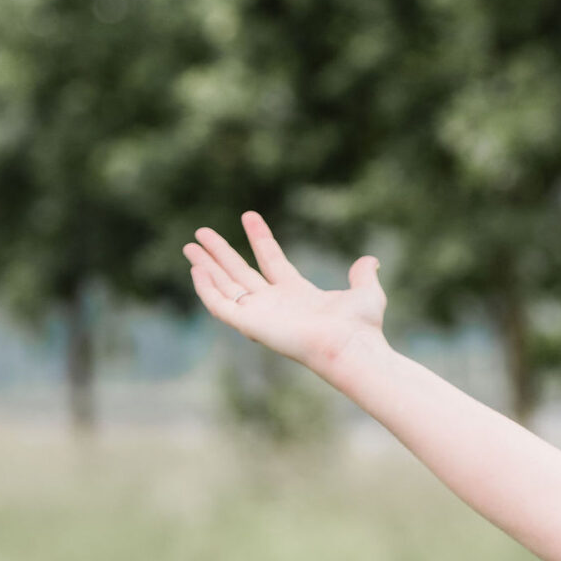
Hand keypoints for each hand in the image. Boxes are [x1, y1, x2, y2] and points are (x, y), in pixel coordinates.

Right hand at [184, 212, 385, 379]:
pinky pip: (220, 305)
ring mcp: (260, 314)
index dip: (260, 238)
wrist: (349, 346)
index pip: (271, 260)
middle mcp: (275, 304)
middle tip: (201, 231)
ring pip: (225, 286)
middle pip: (240, 272)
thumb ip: (363, 275)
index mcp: (297, 294)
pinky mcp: (249, 324)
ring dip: (206, 266)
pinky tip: (197, 269)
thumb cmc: (360, 327)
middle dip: (220, 252)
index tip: (248, 215)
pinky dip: (206, 288)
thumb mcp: (366, 292)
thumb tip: (371, 261)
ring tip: (189, 245)